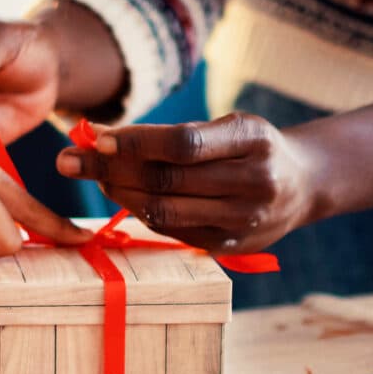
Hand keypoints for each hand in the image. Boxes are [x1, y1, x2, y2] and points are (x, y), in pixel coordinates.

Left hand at [55, 113, 314, 254]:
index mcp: (255, 141)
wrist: (302, 186)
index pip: (183, 143)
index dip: (134, 142)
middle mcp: (254, 184)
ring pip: (163, 210)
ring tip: (95, 177)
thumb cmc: (252, 147)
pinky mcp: (227, 248)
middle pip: (166, 179)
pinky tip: (125, 195)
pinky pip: (171, 230)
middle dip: (109, 169)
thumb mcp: (230, 125)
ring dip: (119, 193)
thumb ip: (175, 132)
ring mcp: (242, 221)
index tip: (94, 137)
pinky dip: (141, 211)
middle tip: (70, 160)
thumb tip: (99, 136)